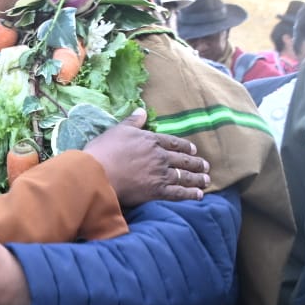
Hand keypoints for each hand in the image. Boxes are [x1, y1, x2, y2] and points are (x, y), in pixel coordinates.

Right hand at [84, 108, 208, 206]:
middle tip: (206, 166)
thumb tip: (142, 110)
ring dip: (197, 178)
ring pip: (184, 176)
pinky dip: (190, 194)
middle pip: (183, 160)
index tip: (194, 150)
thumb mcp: (117, 130)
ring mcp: (161, 174)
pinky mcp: (157, 191)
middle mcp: (160, 156)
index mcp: (151, 140)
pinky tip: (199, 195)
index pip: (174, 143)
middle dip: (196, 163)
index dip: (185, 147)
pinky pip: (179, 193)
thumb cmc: (104, 150)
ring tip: (206, 181)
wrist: (98, 173)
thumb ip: (132, 121)